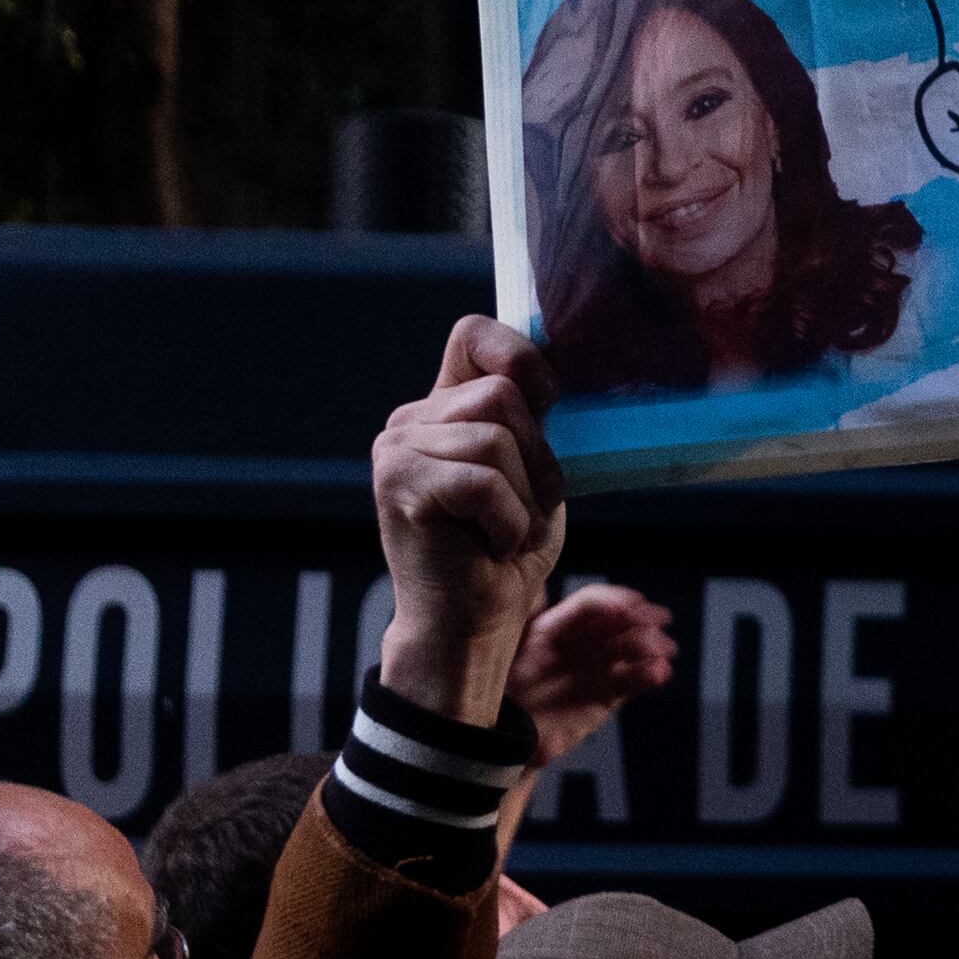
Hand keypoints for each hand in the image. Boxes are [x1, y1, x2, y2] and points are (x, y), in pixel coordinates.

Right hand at [372, 317, 565, 723]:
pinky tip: (490, 547)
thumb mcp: (536, 476)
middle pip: (502, 393)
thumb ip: (536, 425)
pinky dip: (507, 522)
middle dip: (538, 458)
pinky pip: (484, 481)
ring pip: (497, 437)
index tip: (549, 398)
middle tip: (520, 511)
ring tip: (503, 532)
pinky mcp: (400, 483)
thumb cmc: (507, 553)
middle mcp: (411, 420)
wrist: (472, 624)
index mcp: (444, 410)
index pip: (473, 334)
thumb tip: (560, 375)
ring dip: (524, 498)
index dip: (518, 353)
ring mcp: (398, 449)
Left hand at [510, 581, 677, 765]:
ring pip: (632, 650)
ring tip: (662, 650)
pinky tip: (658, 671)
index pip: (592, 605)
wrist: (509, 735)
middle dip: (642, 619)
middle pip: (619, 623)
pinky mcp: (608, 696)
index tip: (632, 603)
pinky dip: (649, 675)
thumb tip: (539, 584)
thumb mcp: (513, 648)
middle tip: (658, 621)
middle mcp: (581, 644)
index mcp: (558, 626)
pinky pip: (632, 682)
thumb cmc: (504, 689)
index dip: (614, 599)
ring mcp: (596, 669)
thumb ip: (528, 616)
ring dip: (652, 646)